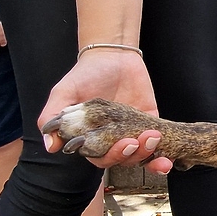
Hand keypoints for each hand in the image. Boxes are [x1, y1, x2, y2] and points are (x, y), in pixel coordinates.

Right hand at [39, 49, 172, 172]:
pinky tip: (166, 159)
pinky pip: (158, 146)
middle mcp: (112, 140)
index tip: (117, 144)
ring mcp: (132, 133)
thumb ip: (53, 116)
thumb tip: (50, 145)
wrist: (112, 55)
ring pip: (141, 158)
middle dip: (129, 155)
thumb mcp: (64, 92)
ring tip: (153, 139)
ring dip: (148, 156)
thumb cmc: (85, 75)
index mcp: (91, 139)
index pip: (99, 158)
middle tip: (134, 142)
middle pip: (122, 160)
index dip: (109, 157)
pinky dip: (162, 157)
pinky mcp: (151, 124)